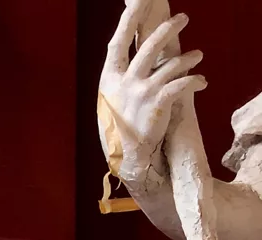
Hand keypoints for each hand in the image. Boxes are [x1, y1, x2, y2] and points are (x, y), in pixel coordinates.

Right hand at [99, 2, 205, 183]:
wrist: (128, 154)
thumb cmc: (119, 125)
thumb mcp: (111, 98)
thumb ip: (121, 77)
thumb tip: (134, 57)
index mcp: (109, 78)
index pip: (117, 43)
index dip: (127, 22)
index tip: (136, 3)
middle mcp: (125, 81)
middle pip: (148, 47)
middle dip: (168, 29)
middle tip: (183, 18)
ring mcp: (142, 92)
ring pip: (171, 64)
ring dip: (189, 58)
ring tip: (198, 56)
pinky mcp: (159, 103)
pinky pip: (183, 83)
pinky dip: (195, 80)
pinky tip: (201, 81)